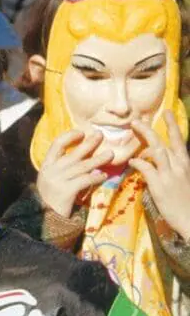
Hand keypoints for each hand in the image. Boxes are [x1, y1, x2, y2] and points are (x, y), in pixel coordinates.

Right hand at [36, 130, 113, 217]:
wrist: (44, 218)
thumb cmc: (52, 197)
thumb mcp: (53, 179)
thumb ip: (65, 168)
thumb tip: (85, 155)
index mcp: (46, 165)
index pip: (57, 145)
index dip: (69, 136)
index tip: (81, 132)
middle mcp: (51, 170)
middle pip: (73, 154)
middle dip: (88, 143)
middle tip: (100, 135)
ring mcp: (58, 180)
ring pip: (81, 166)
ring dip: (98, 159)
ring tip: (111, 154)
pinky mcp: (65, 191)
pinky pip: (84, 181)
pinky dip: (95, 177)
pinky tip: (104, 175)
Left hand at [130, 112, 189, 239]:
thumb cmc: (186, 202)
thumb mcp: (182, 181)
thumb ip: (171, 169)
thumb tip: (155, 161)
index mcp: (185, 164)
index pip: (178, 141)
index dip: (172, 126)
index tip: (166, 113)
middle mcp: (179, 166)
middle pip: (163, 143)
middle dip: (150, 129)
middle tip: (136, 119)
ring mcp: (170, 175)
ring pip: (156, 150)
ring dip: (144, 137)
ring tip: (132, 129)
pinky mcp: (160, 185)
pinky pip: (147, 168)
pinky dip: (138, 162)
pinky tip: (131, 160)